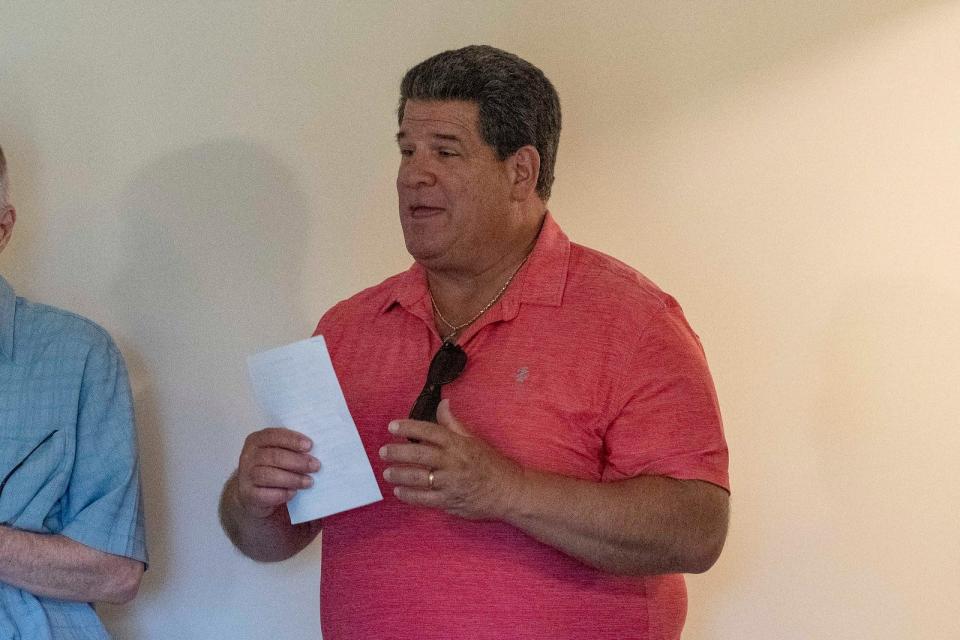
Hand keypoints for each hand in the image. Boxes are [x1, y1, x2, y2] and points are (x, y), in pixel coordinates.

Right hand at [236, 428, 318, 518]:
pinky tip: (294, 493)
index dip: (292, 440)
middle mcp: (248, 457)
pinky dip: (283, 493)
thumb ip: (292, 449)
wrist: (253, 494)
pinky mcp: (249, 495)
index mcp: (256, 440)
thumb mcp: (279, 454)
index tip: (309, 445)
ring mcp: (246, 476)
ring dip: (293, 478)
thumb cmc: (273, 468)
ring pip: (269, 475)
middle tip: (316, 466)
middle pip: (274, 456)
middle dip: (298, 461)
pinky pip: (266, 494)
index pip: (273, 435)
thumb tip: (318, 449)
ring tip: (309, 482)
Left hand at [379, 399, 523, 519]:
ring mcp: (451, 483)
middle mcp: (453, 462)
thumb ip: (453, 424)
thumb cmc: (491, 464)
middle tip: (383, 451)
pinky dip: (409, 495)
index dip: (409, 427)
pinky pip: (424, 499)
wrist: (509, 492)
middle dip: (398, 453)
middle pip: (420, 455)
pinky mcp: (450, 502)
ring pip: (419, 478)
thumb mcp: (474, 439)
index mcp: (459, 444)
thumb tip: (443, 404)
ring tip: (388, 472)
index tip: (392, 426)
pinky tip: (399, 491)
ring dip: (400, 475)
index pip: (430, 432)